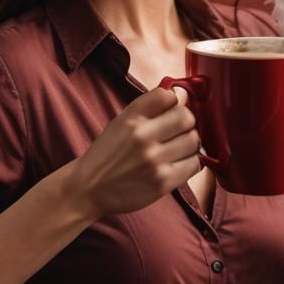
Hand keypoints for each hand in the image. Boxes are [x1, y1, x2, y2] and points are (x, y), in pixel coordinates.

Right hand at [68, 86, 201, 218]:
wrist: (88, 189)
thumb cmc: (107, 154)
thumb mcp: (120, 123)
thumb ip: (148, 108)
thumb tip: (179, 95)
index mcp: (130, 118)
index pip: (167, 96)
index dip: (174, 102)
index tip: (170, 111)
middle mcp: (142, 136)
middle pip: (186, 118)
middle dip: (186, 123)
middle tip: (178, 132)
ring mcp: (153, 160)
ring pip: (193, 141)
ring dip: (189, 143)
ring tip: (177, 149)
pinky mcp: (162, 182)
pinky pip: (194, 164)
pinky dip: (190, 162)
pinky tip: (178, 163)